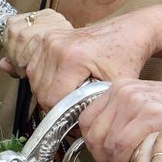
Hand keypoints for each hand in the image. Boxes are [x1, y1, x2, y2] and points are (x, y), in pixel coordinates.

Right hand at [8, 13, 155, 105]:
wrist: (127, 33)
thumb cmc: (125, 58)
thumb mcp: (114, 87)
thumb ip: (93, 107)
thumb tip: (73, 128)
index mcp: (72, 57)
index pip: (52, 98)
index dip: (63, 114)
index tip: (76, 118)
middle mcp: (56, 45)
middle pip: (41, 90)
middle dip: (55, 105)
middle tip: (72, 109)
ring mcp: (49, 39)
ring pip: (34, 80)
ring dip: (47, 92)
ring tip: (67, 96)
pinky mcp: (47, 37)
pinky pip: (34, 66)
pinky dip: (43, 78)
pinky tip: (58, 82)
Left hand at [77, 79, 161, 161]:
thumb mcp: (146, 102)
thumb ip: (122, 117)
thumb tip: (101, 144)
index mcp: (119, 87)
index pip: (86, 122)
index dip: (93, 146)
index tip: (105, 158)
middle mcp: (124, 92)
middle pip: (94, 136)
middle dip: (104, 160)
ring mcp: (137, 102)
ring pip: (109, 146)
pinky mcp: (152, 116)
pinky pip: (125, 150)